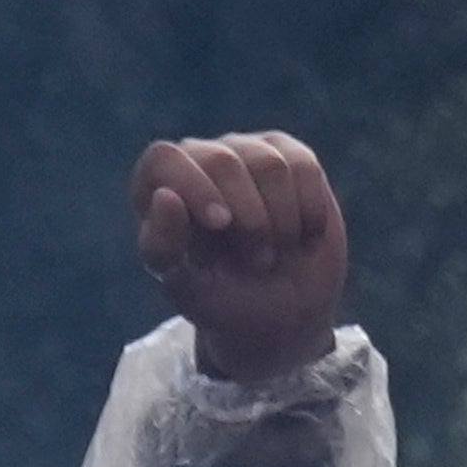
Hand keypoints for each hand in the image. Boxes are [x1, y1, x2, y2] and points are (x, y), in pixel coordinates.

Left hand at [129, 132, 348, 383]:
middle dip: (248, 220)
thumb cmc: (221, 299)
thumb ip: (163, 247)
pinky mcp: (291, 157)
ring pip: (269, 165)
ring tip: (275, 253)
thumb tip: (164, 195)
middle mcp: (199, 160)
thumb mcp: (186, 288)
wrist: (279, 315)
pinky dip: (309, 211)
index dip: (193, 186)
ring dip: (281, 222)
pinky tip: (303, 238)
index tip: (220, 224)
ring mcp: (246, 152)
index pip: (163, 159)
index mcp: (158, 187)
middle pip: (221, 161)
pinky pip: (303, 166)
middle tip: (256, 263)